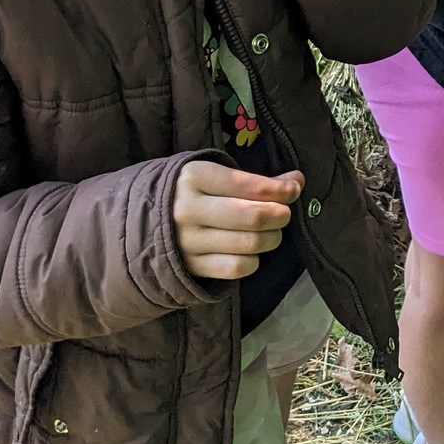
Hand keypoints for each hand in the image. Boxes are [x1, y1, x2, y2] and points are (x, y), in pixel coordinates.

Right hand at [172, 162, 303, 280]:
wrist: (146, 220)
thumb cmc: (194, 192)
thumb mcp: (217, 175)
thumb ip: (257, 179)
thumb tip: (297, 180)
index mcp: (195, 177)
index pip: (250, 185)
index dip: (280, 190)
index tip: (294, 189)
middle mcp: (188, 209)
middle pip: (253, 216)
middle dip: (280, 216)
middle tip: (284, 215)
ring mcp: (188, 241)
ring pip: (249, 244)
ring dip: (272, 239)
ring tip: (272, 233)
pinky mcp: (191, 266)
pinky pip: (236, 268)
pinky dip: (253, 261)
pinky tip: (252, 252)